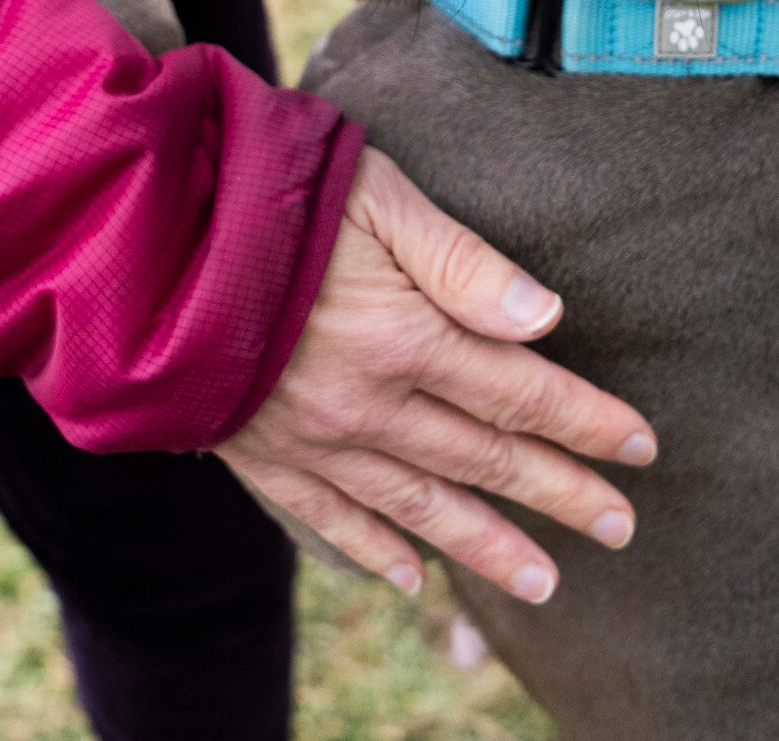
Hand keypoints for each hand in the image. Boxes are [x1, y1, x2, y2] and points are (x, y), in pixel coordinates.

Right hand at [218, 148, 655, 603]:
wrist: (136, 241)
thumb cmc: (266, 195)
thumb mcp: (376, 197)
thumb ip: (462, 261)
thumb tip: (546, 319)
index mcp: (405, 337)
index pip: (520, 392)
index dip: (586, 422)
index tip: (642, 449)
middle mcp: (367, 404)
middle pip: (485, 459)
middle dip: (560, 494)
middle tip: (621, 528)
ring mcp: (311, 438)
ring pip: (419, 507)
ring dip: (487, 546)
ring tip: (545, 583)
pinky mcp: (259, 451)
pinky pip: (329, 518)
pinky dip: (375, 553)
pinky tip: (415, 578)